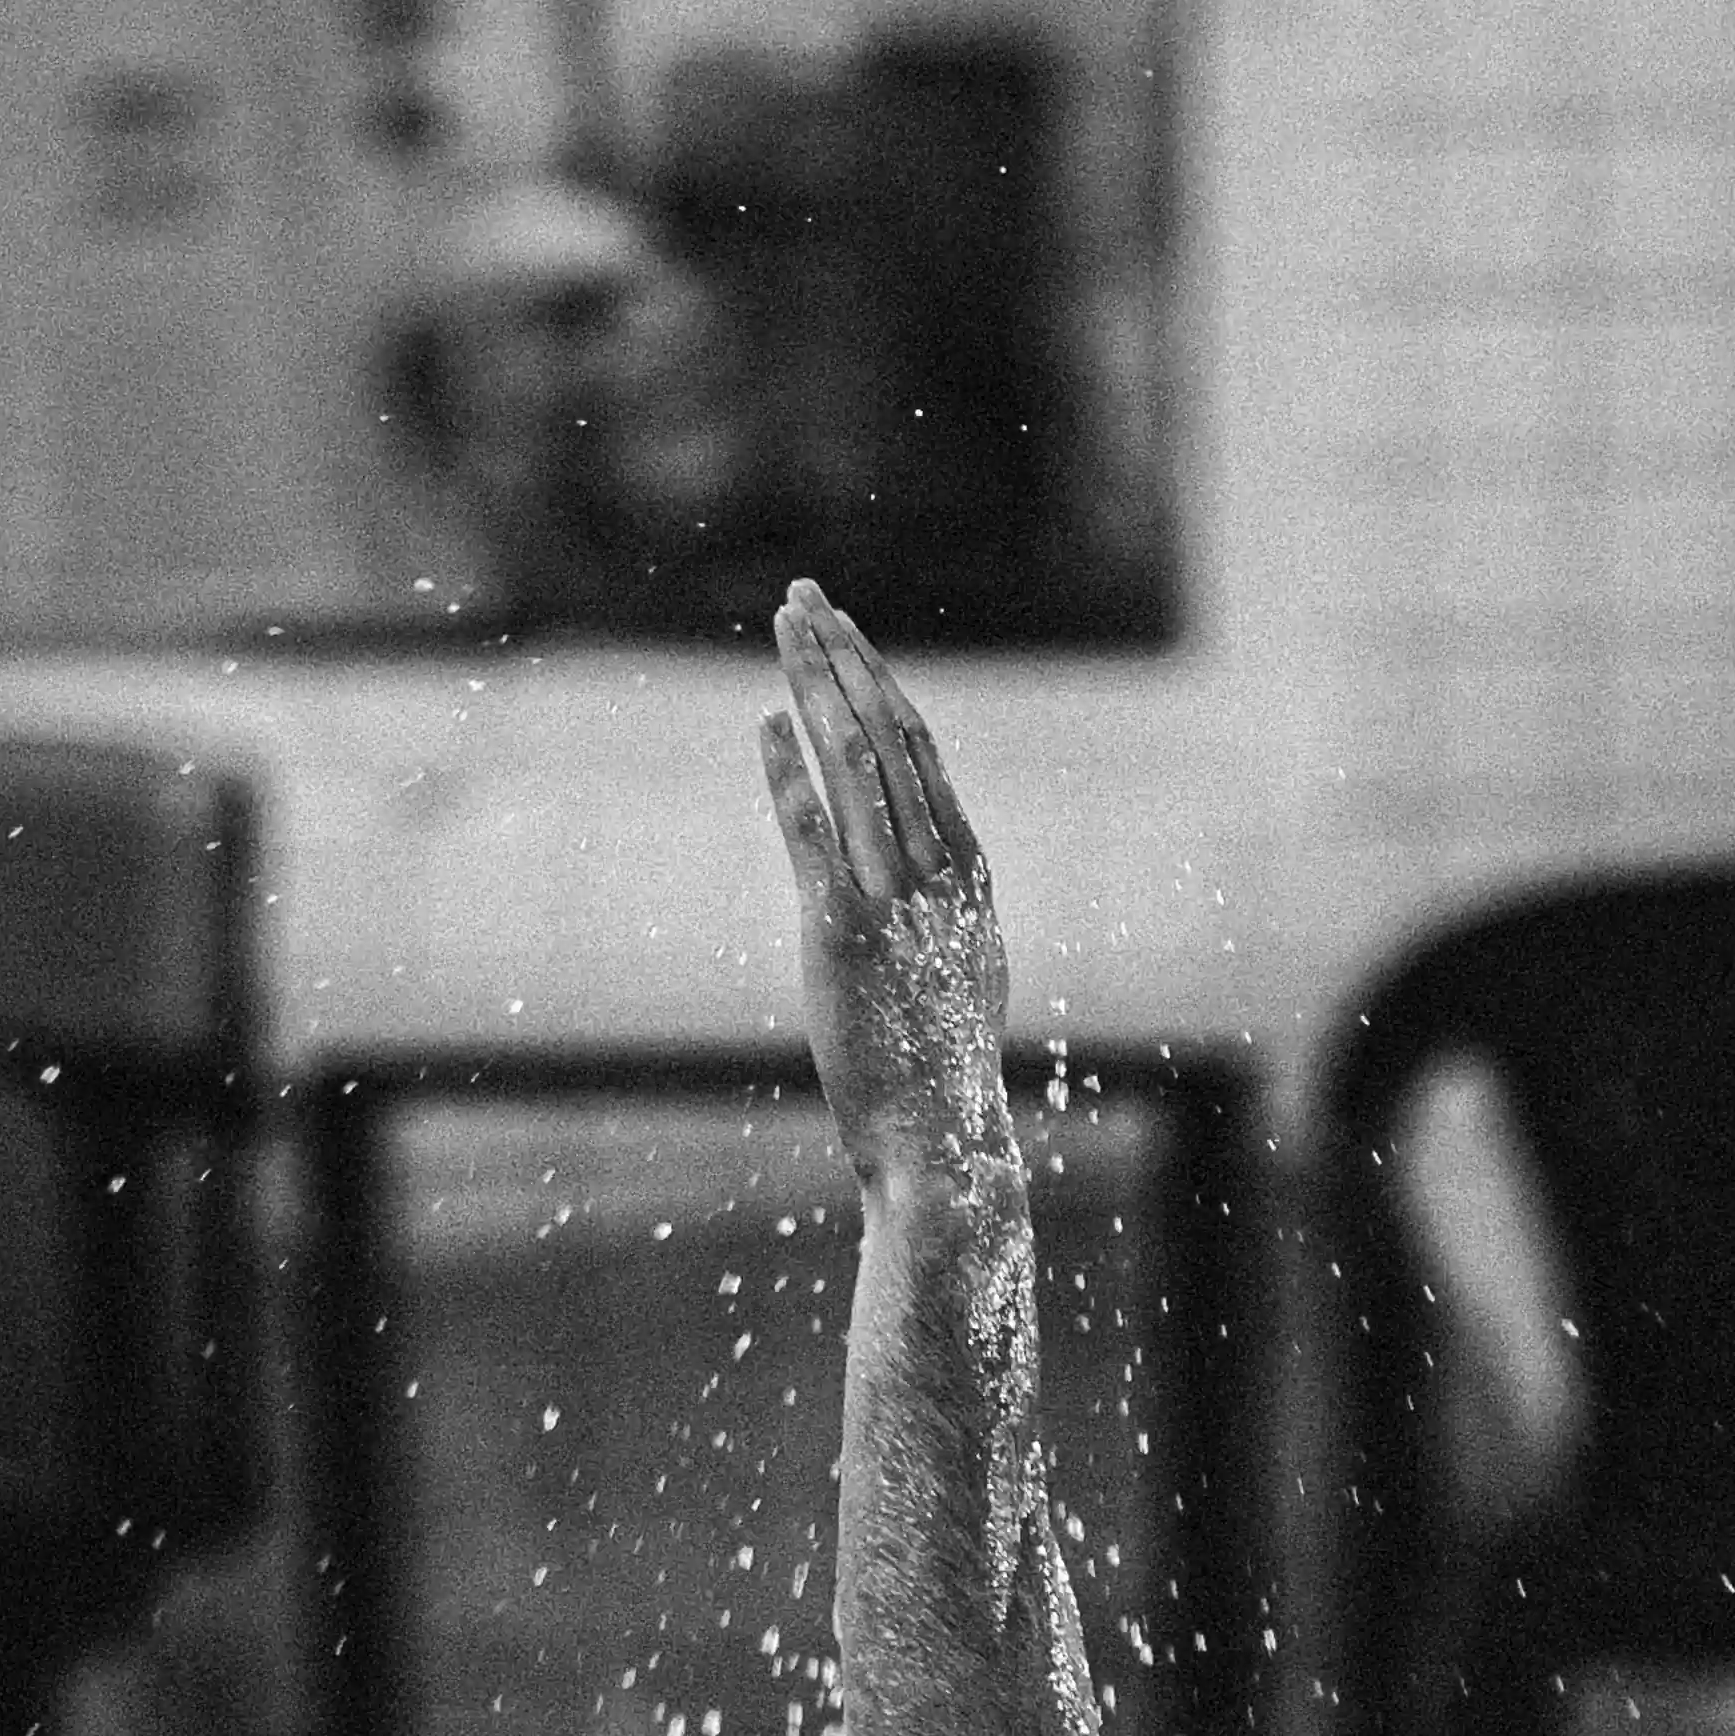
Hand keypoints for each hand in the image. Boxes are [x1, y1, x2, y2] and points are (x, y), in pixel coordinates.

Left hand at [760, 582, 1014, 1190]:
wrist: (942, 1138)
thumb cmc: (945, 1068)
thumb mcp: (963, 969)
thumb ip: (945, 907)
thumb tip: (927, 870)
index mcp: (968, 872)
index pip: (918, 749)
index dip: (877, 681)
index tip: (844, 631)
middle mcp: (935, 871)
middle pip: (883, 736)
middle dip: (840, 659)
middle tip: (804, 597)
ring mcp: (892, 900)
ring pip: (854, 766)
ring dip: (814, 689)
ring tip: (783, 629)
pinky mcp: (844, 935)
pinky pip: (814, 836)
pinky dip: (789, 774)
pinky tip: (766, 723)